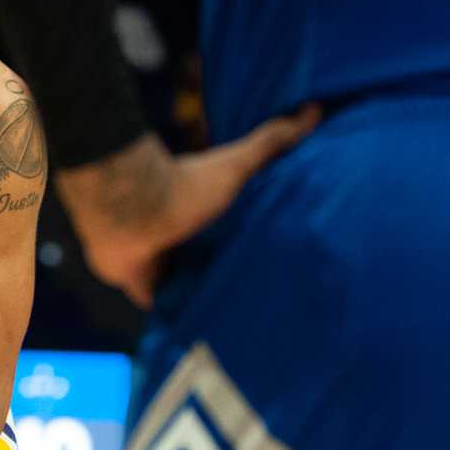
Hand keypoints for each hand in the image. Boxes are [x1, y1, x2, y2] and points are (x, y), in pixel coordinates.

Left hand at [58, 106, 319, 306]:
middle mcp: (186, 244)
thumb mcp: (238, 165)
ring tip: (245, 330)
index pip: (234, 237)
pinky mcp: (148, 291)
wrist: (134, 211)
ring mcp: (166, 270)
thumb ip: (271, 142)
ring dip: (210, 305)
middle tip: (271, 305)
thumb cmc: (185, 187)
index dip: (253, 248)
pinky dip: (181, 324)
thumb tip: (314, 107)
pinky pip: (169, 314)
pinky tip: (203, 342)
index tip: (284, 263)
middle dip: (235, 281)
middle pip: (216, 268)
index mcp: (205, 218)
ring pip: (194, 294)